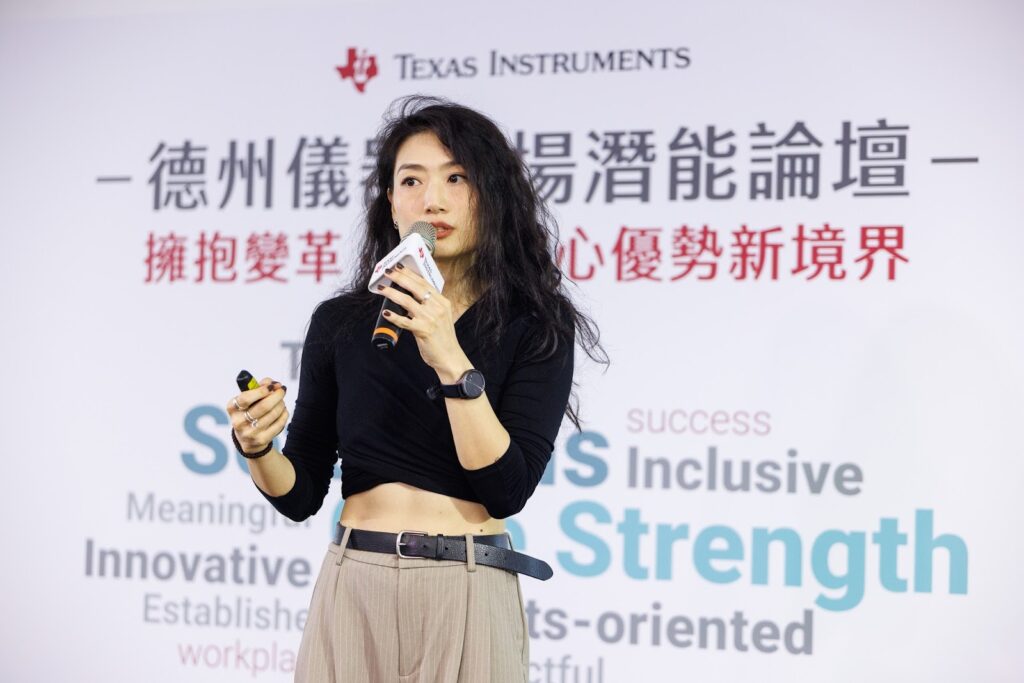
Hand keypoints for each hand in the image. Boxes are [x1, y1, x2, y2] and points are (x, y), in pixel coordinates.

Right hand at [226, 378, 288, 451]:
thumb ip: (259, 387)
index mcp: (232, 408)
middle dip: (277, 395)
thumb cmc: (248, 412)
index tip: (271, 386)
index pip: (246, 398)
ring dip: (281, 404)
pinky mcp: (262, 440)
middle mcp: (239, 422)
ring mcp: (250, 433)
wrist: (248, 440)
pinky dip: (284, 414)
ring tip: (281, 401)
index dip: (261, 390)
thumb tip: (274, 384)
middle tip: (282, 390)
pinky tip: (282, 411)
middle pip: (263, 406)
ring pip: (273, 414)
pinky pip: (279, 423)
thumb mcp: (248, 400)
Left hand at [376, 264, 471, 380]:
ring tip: (382, 288)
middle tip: (388, 271)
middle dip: (400, 277)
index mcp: (442, 302)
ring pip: (407, 301)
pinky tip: (386, 313)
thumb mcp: (440, 317)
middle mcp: (437, 308)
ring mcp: (430, 319)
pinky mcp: (423, 330)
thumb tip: (409, 297)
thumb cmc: (443, 338)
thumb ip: (429, 306)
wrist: (450, 357)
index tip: (399, 267)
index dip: (410, 273)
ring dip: (392, 293)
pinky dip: (394, 316)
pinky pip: (404, 321)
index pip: (424, 283)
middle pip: (415, 288)